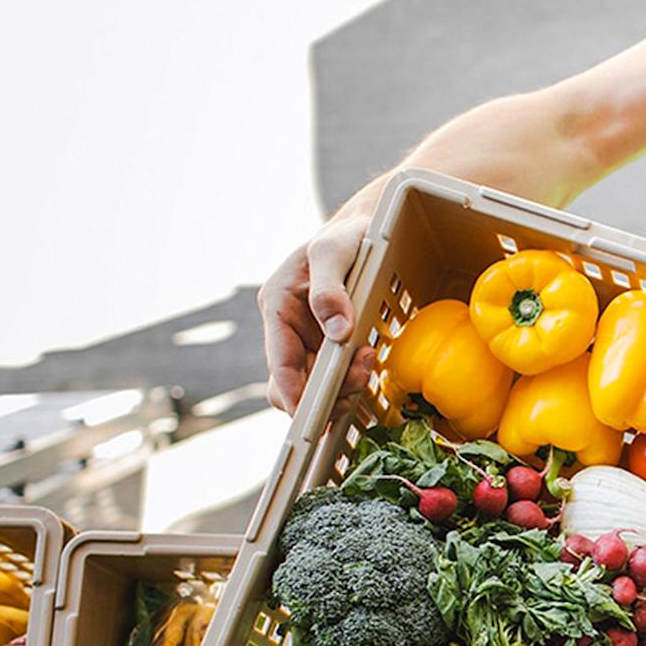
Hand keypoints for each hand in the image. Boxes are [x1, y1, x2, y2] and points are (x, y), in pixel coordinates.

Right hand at [259, 213, 376, 415]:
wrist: (361, 230)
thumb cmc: (345, 236)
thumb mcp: (333, 252)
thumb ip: (329, 290)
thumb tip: (337, 331)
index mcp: (277, 304)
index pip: (279, 362)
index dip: (293, 393)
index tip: (310, 415)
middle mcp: (287, 328)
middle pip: (293, 383)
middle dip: (325, 393)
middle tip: (361, 375)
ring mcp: (307, 338)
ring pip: (315, 385)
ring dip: (343, 386)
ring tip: (369, 360)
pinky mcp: (327, 344)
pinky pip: (334, 375)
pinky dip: (351, 377)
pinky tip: (368, 361)